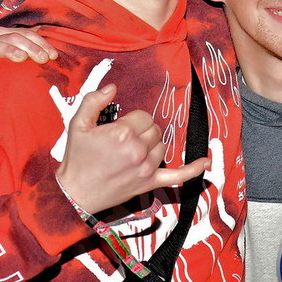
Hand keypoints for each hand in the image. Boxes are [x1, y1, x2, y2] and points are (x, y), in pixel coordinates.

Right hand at [0, 26, 57, 81]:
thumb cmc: (7, 74)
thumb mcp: (22, 64)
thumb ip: (35, 56)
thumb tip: (56, 56)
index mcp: (7, 36)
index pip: (27, 34)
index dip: (41, 43)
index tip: (53, 56)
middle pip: (13, 37)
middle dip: (30, 47)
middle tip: (42, 59)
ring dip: (7, 50)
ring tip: (20, 58)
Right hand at [56, 84, 210, 213]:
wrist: (75, 194)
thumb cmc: (77, 158)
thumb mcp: (78, 124)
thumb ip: (94, 101)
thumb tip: (112, 87)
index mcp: (123, 133)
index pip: (143, 116)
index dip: (132, 121)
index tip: (119, 129)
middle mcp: (138, 150)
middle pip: (154, 129)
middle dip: (142, 131)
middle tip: (123, 141)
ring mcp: (146, 168)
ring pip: (162, 146)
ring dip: (152, 146)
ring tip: (132, 152)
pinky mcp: (150, 183)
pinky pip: (178, 176)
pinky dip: (193, 170)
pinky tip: (206, 162)